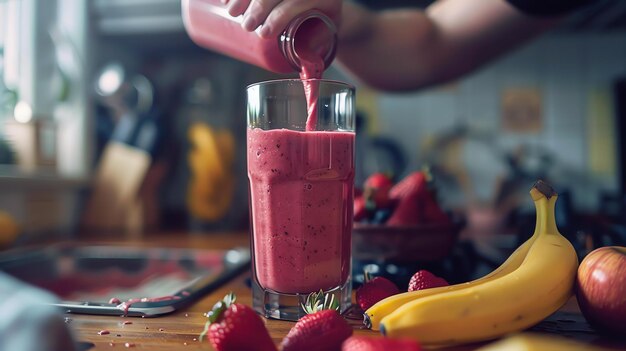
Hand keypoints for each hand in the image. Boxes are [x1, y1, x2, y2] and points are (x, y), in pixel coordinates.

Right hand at [223, 0, 341, 38]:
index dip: (280, 16)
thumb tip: (303, 57)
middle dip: (259, 6)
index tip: (264, 34)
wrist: (320, 3)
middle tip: (247, 26)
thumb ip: (316, 43)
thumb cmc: (320, 22)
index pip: (298, 1)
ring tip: (231, 11)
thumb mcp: (325, 32)